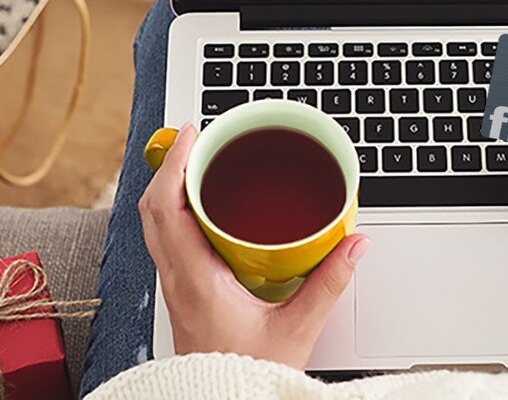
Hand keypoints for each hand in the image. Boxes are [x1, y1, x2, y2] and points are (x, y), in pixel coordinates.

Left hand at [138, 124, 369, 368]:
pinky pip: (166, 240)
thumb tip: (354, 244)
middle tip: (200, 138)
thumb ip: (328, 284)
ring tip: (200, 163)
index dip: (176, 163)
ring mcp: (174, 287)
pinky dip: (177, 212)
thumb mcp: (298, 329)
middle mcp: (175, 280)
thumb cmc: (248, 376)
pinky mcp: (181, 294)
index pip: (167, 208)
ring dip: (171, 188)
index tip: (195, 133)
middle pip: (153, 208)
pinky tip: (204, 208)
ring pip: (155, 224)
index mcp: (195, 280)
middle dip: (172, 165)